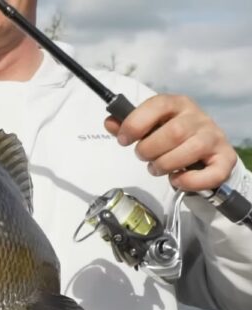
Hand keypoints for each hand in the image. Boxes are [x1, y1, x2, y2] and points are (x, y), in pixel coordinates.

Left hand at [104, 94, 237, 190]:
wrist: (203, 151)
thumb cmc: (170, 138)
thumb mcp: (149, 127)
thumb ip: (128, 125)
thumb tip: (110, 121)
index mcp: (177, 104)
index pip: (158, 104)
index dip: (136, 123)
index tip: (123, 140)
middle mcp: (198, 117)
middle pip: (174, 132)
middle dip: (150, 149)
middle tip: (143, 157)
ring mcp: (214, 137)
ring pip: (190, 150)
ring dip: (166, 165)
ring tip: (157, 168)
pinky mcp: (225, 159)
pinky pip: (212, 173)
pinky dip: (189, 180)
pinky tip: (176, 179)